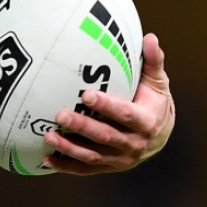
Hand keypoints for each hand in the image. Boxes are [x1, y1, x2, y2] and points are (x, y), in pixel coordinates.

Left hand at [44, 32, 175, 174]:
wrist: (160, 136)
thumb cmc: (153, 102)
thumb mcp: (157, 83)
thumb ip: (153, 62)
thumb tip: (149, 37)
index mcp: (147, 122)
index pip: (126, 114)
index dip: (107, 106)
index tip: (86, 95)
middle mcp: (134, 144)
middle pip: (105, 137)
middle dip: (82, 126)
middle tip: (59, 114)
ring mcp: (120, 159)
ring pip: (92, 155)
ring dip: (69, 147)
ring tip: (47, 135)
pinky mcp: (108, 167)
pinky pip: (85, 169)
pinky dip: (65, 165)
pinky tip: (46, 158)